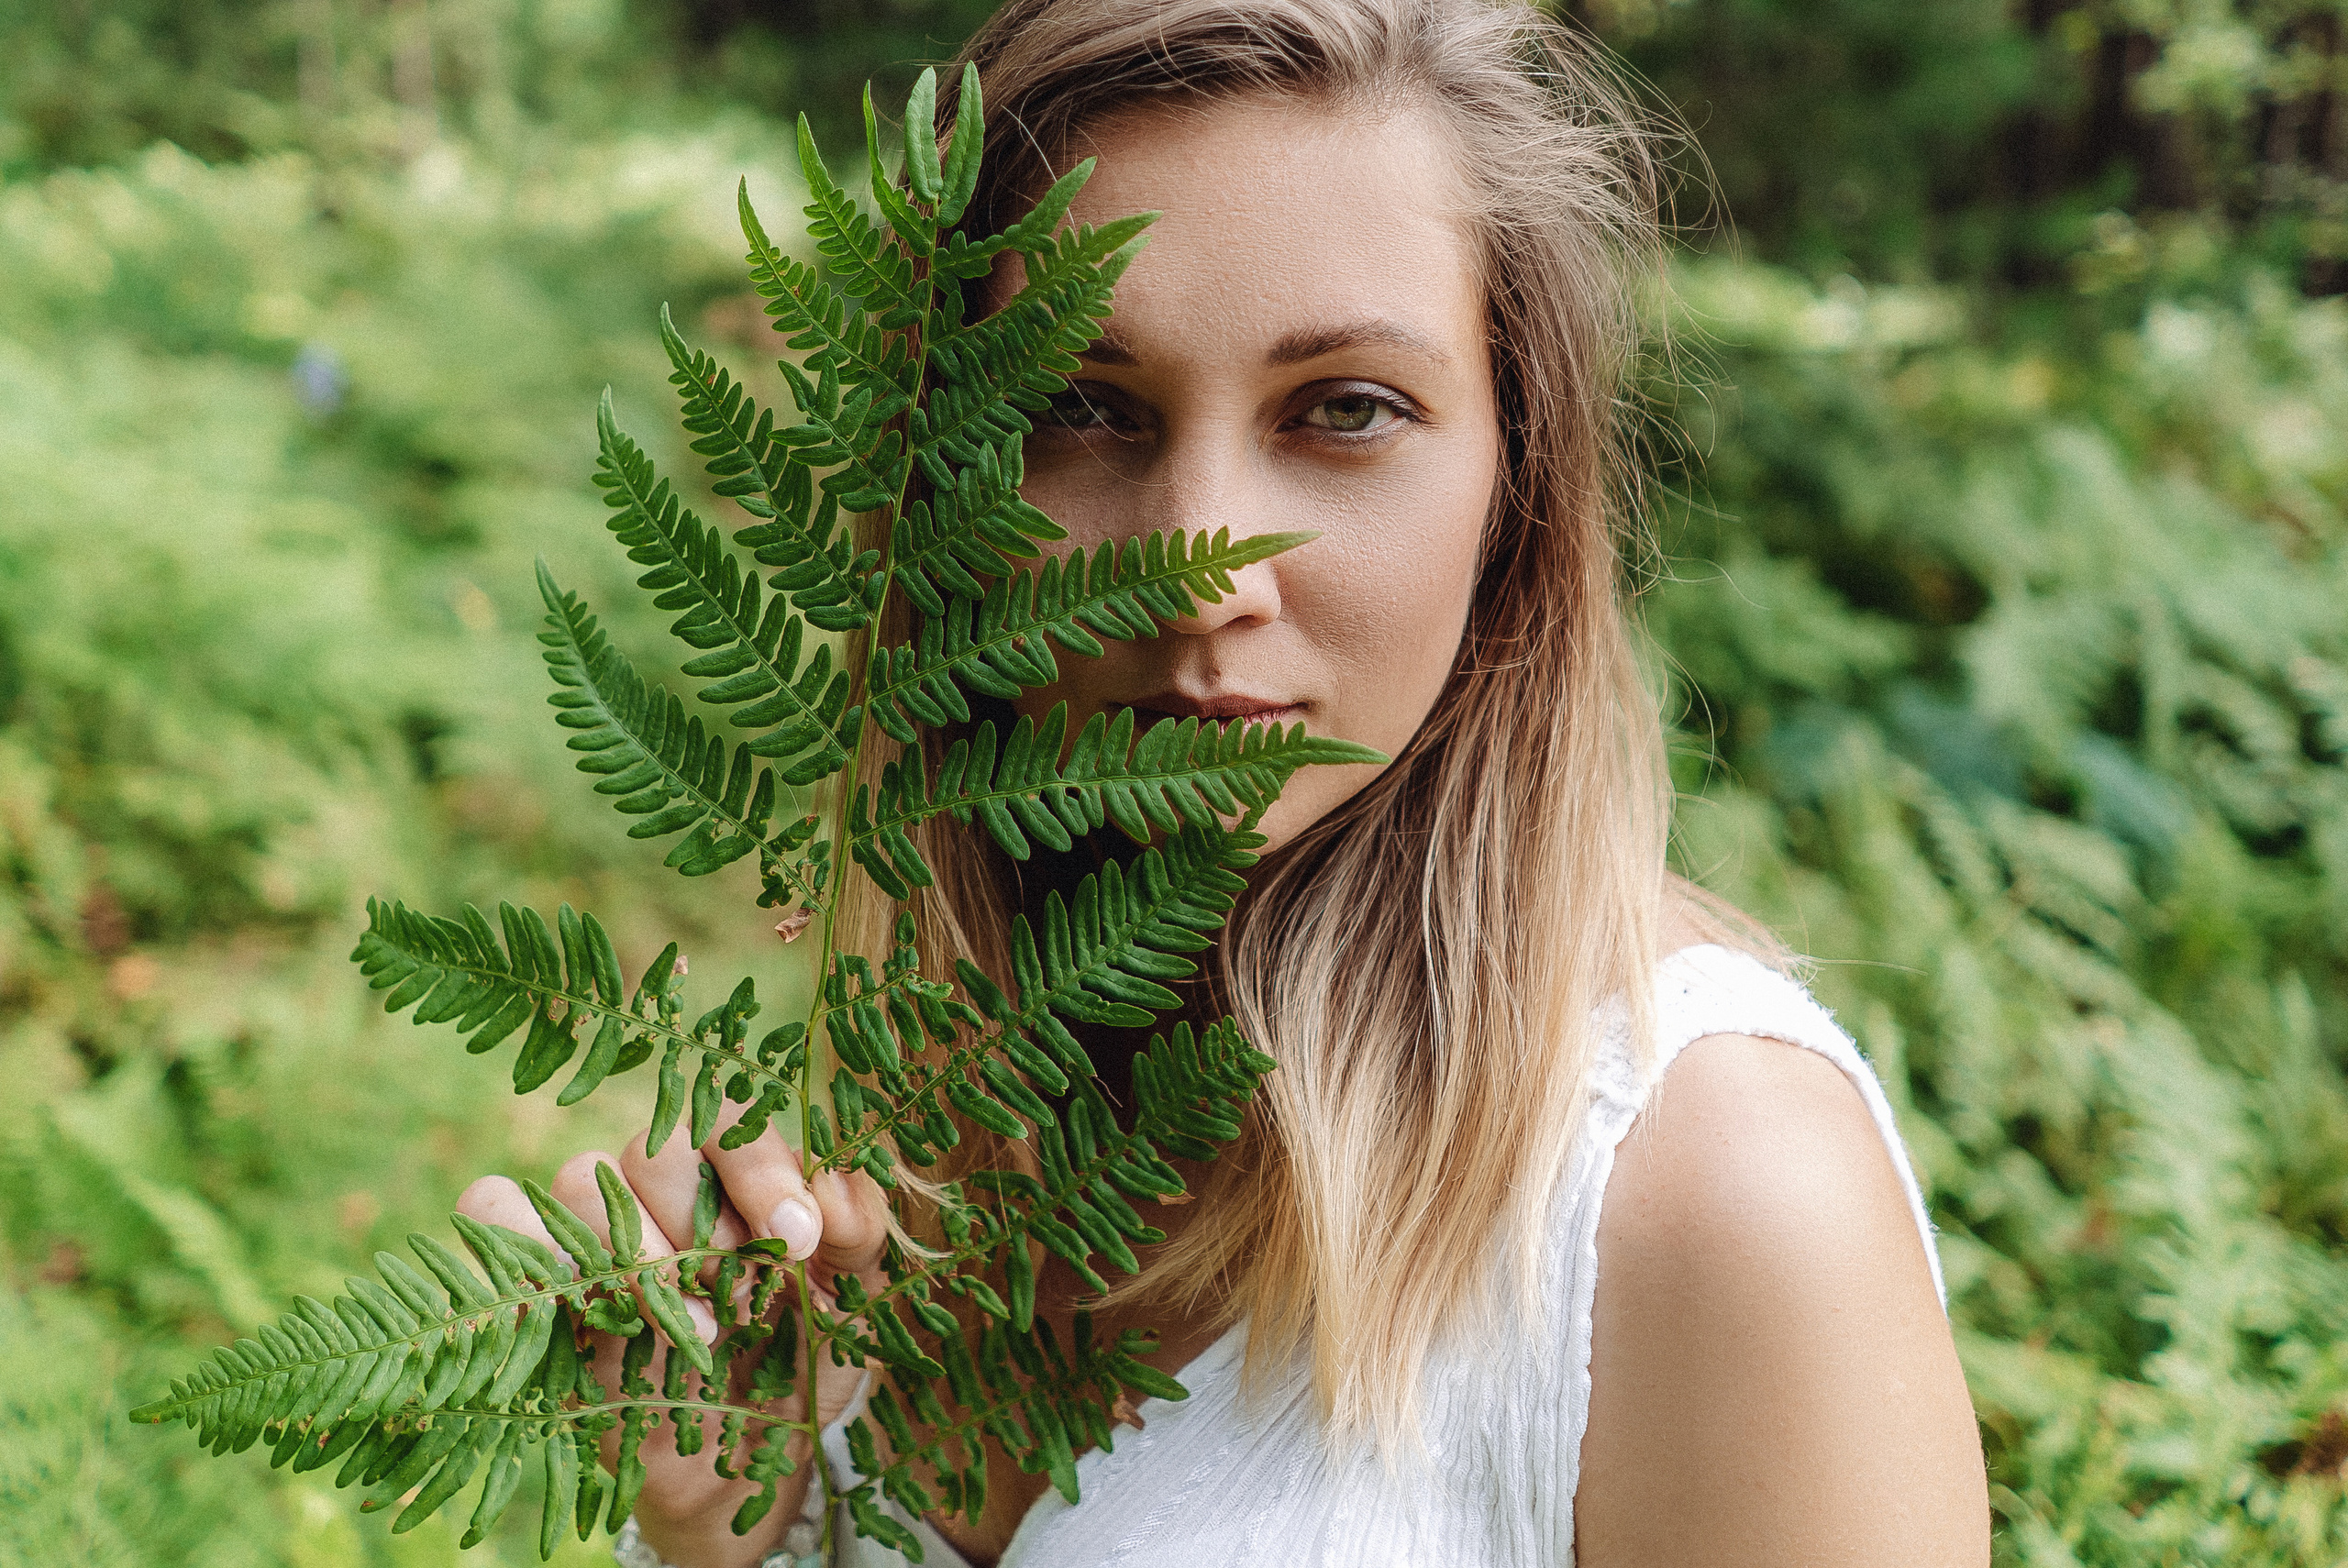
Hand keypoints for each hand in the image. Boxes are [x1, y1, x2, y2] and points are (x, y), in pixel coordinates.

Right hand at [458, 1100, 891, 1567]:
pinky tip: (599, 1309)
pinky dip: (530, 1243)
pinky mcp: (535, 1283)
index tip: (797, 1243)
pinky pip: (492, 1206)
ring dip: (639, 1259)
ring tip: (694, 1332)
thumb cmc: (801, 1361)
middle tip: (740, 1301)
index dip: (761, 1170)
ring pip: (578, 1181)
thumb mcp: (858, 1298)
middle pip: (653, 1150)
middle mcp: (661, 1188)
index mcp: (737, 1172)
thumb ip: (858, 1228)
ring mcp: (593, 1232)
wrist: (750, 1464)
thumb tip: (825, 1195)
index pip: (728, 1117)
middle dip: (702, 1229)